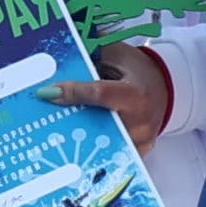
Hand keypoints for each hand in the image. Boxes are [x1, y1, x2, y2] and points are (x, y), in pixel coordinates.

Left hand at [43, 44, 175, 148]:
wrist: (165, 91)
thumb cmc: (138, 72)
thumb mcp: (119, 56)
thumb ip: (93, 55)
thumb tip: (62, 53)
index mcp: (136, 94)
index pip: (100, 94)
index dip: (73, 93)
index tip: (47, 92)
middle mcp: (140, 122)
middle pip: (96, 124)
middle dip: (68, 119)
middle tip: (40, 115)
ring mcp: (138, 142)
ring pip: (100, 143)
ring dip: (75, 136)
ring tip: (48, 132)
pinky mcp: (135, 154)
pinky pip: (108, 152)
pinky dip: (89, 147)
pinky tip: (68, 144)